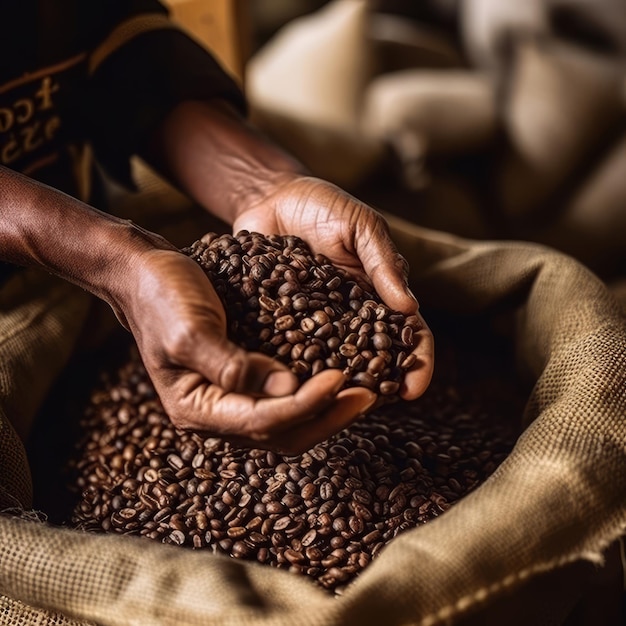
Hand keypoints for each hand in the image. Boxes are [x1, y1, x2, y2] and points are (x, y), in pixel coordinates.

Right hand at [120, 248, 376, 453]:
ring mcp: (227, 400)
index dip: (305, 405)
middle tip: (368, 396)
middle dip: (326, 416)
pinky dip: (312, 394)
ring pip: (286, 422)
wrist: (146, 274)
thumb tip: (287, 390)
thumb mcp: (190, 330)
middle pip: (280, 433)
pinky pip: (282, 399)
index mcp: (196, 408)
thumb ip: (232, 366)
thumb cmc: (162, 296)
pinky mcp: (240, 381)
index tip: (341, 380)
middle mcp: (214, 413)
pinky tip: (337, 378)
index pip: (261, 421)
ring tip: (363, 391)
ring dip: (325, 409)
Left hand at [232, 174, 434, 400]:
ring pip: (331, 363)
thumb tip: (409, 307)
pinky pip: (289, 349)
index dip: (417, 362)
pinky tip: (291, 386)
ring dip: (336, 385)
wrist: (270, 197)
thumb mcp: (361, 226)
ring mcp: (315, 322)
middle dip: (377, 385)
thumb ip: (383, 263)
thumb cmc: (323, 206)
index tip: (414, 388)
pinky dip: (294, 368)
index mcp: (378, 294)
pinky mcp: (280, 321)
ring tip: (333, 405)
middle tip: (373, 407)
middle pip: (372, 358)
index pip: (408, 333)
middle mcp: (349, 315)